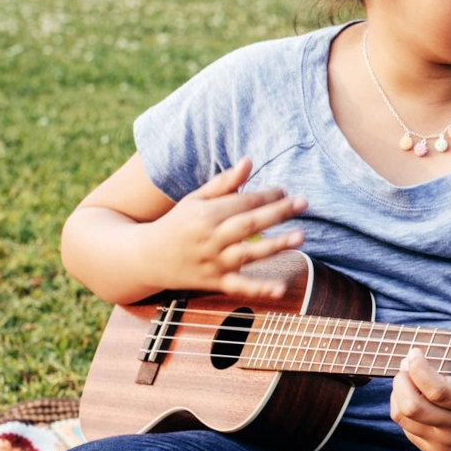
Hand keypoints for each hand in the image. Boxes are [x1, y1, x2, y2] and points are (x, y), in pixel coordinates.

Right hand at [151, 159, 306, 298]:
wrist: (146, 258)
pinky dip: (260, 289)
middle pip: (249, 224)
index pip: (242, 203)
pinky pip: (240, 287)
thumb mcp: (195, 199)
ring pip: (248, 254)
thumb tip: (249, 161)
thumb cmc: (177, 224)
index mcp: (205, 214)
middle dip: (277, 212)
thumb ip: (224, 183)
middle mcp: (210, 238)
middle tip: (303, 203)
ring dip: (275, 245)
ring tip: (301, 236)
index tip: (286, 191)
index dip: (266, 196)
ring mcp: (213, 262)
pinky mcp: (215, 283)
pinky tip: (282, 288)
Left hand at [391, 348, 450, 450]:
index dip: (418, 368)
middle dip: (401, 380)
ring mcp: (445, 443)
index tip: (416, 353)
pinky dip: (403, 410)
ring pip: (404, 418)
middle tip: (407, 365)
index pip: (436, 390)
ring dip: (398, 393)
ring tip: (406, 379)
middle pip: (412, 406)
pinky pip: (408, 431)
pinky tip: (414, 398)